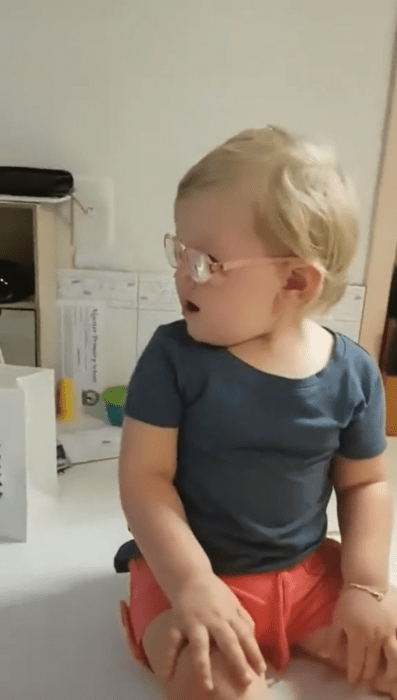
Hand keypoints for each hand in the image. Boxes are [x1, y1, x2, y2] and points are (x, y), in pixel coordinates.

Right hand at [162, 573, 266, 691]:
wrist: (189, 575)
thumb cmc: (214, 591)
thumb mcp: (233, 601)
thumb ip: (242, 619)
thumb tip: (253, 637)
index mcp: (228, 614)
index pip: (245, 635)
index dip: (254, 652)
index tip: (261, 671)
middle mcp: (213, 619)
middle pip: (228, 642)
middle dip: (237, 662)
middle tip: (246, 682)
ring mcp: (194, 622)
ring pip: (200, 646)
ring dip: (204, 667)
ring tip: (208, 687)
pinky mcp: (177, 624)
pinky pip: (172, 643)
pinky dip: (168, 658)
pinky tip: (166, 675)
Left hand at [327, 587, 396, 685]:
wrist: (367, 584)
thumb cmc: (349, 602)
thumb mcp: (337, 620)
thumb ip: (334, 640)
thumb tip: (331, 657)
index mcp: (359, 636)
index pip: (357, 663)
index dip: (354, 674)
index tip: (352, 681)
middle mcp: (376, 638)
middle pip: (373, 665)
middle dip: (368, 675)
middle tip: (365, 679)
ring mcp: (390, 633)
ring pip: (394, 660)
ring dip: (390, 673)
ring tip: (386, 678)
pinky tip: (394, 659)